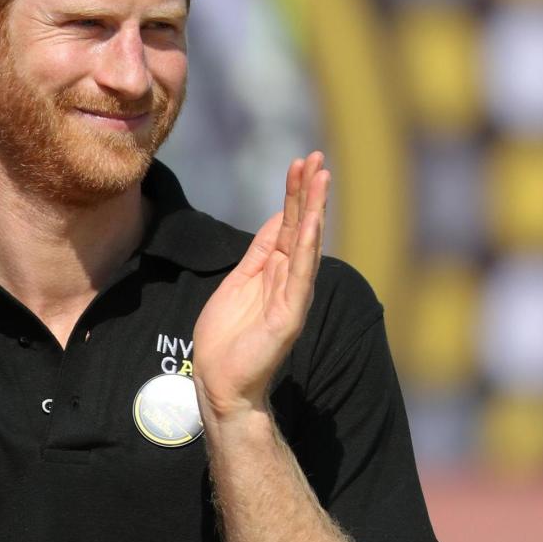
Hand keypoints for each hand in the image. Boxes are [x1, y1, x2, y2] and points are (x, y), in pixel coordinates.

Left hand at [192, 152, 329, 422]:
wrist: (221, 383)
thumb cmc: (225, 339)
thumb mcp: (237, 282)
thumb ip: (258, 254)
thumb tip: (276, 220)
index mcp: (273, 271)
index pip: (286, 223)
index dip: (293, 194)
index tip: (300, 163)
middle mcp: (288, 279)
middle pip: (299, 226)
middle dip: (307, 191)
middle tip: (316, 157)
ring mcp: (292, 296)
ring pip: (305, 244)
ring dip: (313, 210)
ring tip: (321, 178)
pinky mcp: (289, 315)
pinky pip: (300, 275)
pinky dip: (307, 247)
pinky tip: (311, 222)